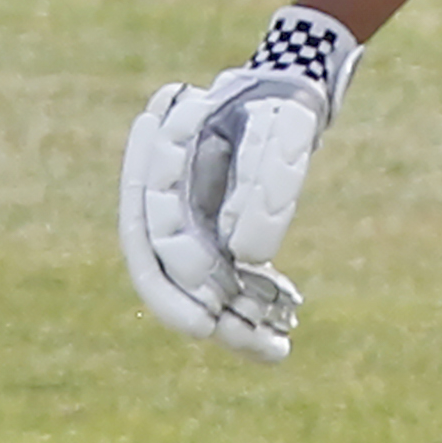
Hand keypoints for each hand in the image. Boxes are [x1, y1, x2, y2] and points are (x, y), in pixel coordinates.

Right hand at [117, 7, 361, 361]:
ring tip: (275, 351)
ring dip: (231, 323)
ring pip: (198, 285)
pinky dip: (249, 309)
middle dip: (195, 315)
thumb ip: (262, 181)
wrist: (289, 91)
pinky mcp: (219, 237)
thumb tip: (246, 255)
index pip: (153, 237)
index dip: (174, 284)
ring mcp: (191, 221)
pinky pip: (226, 282)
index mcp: (163, 167)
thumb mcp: (282, 128)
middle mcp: (168, 201)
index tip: (204, 323)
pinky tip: (279, 336)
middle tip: (235, 345)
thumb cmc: (281, 103)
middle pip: (166, 271)